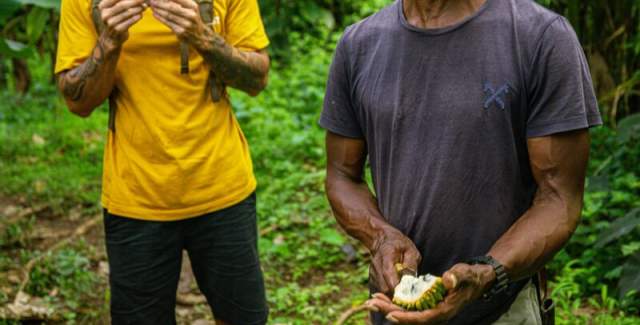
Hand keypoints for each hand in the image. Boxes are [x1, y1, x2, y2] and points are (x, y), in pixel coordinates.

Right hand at [98, 0, 145, 49]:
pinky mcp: (117, 30)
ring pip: (127, 13)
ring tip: (144, 7)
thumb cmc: (116, 19)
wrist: (112, 37)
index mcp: (103, 6)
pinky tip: (140, 15)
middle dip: (135, 1)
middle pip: (122, 5)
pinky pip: (129, 22)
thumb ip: (124, 2)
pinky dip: (136, 18)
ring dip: (138, 9)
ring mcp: (110, 23)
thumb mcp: (115, 9)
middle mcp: (105, 14)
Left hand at [149, 0, 206, 42]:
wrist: (199, 35)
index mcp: (193, 6)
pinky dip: (160, 18)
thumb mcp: (190, 7)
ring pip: (168, 15)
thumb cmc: (191, 18)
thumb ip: (180, 1)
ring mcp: (186, 24)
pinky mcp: (181, 31)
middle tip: (151, 0)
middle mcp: (191, 15)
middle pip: (171, 7)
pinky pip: (168, 23)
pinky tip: (155, 14)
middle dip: (159, 3)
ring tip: (151, 6)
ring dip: (158, 10)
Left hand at [365, 263, 495, 323]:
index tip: (391, 314)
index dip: (406, 318)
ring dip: (389, 307)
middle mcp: (436, 314)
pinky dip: (395, 303)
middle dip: (390, 311)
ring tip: (372, 301)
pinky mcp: (427, 305)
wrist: (477, 279)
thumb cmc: (471, 276)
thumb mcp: (465, 273)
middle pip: (409, 318)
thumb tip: (447, 280)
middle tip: (372, 303)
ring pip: (406, 313)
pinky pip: (408, 307)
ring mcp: (430, 310)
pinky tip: (383, 298)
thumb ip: (457, 276)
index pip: (422, 318)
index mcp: (444, 310)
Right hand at [370, 230, 421, 295]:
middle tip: (407, 296)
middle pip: (384, 287)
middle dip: (396, 295)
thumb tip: (412, 280)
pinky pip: (380, 291)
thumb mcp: (410, 250)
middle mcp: (376, 265)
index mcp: (387, 254)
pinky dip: (388, 294)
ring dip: (392, 295)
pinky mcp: (371, 278)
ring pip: (381, 292)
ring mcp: (372, 272)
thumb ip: (411, 264)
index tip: (407, 294)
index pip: (388, 274)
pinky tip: (396, 289)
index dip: (397, 286)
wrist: (382, 240)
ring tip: (402, 292)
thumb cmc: (400, 245)